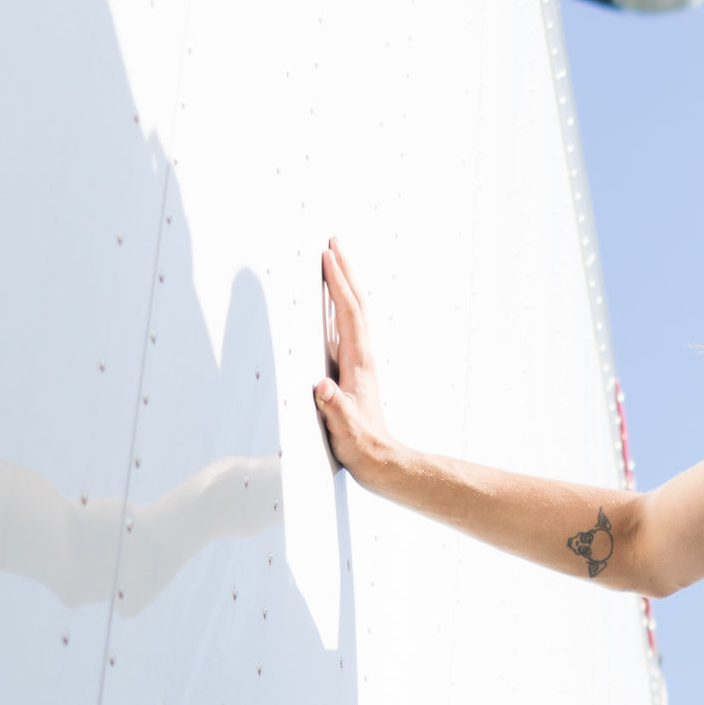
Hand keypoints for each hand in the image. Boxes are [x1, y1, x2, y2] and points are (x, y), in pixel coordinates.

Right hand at [315, 238, 392, 480]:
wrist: (382, 462)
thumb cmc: (362, 447)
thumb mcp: (346, 430)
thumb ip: (334, 408)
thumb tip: (321, 386)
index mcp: (358, 364)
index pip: (348, 314)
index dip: (338, 284)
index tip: (328, 255)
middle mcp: (362, 357)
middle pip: (355, 305)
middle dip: (345, 272)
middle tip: (333, 242)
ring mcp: (359, 363)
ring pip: (353, 313)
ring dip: (344, 285)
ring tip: (334, 262)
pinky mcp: (354, 371)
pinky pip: (347, 328)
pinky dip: (340, 307)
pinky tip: (334, 305)